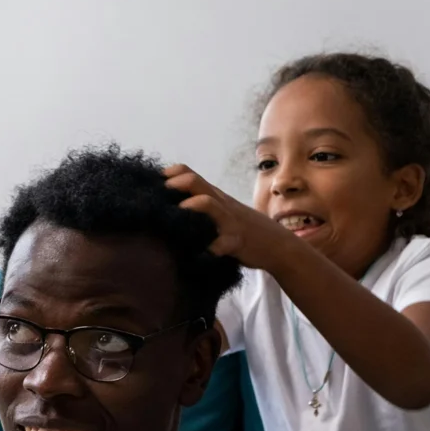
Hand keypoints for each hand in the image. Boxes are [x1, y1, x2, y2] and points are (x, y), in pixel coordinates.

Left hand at [164, 164, 304, 272]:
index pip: (189, 174)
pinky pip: (220, 244)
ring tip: (175, 216)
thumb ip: (203, 208)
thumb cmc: (244, 229)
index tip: (152, 183)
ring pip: (208, 204)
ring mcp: (228, 221)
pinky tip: (195, 256)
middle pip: (196, 182)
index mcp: (215, 197)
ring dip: (189, 207)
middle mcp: (220, 204)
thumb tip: (170, 209)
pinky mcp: (235, 242)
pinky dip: (207, 250)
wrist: (277, 244)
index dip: (170, 174)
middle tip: (157, 195)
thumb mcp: (223, 212)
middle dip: (175, 184)